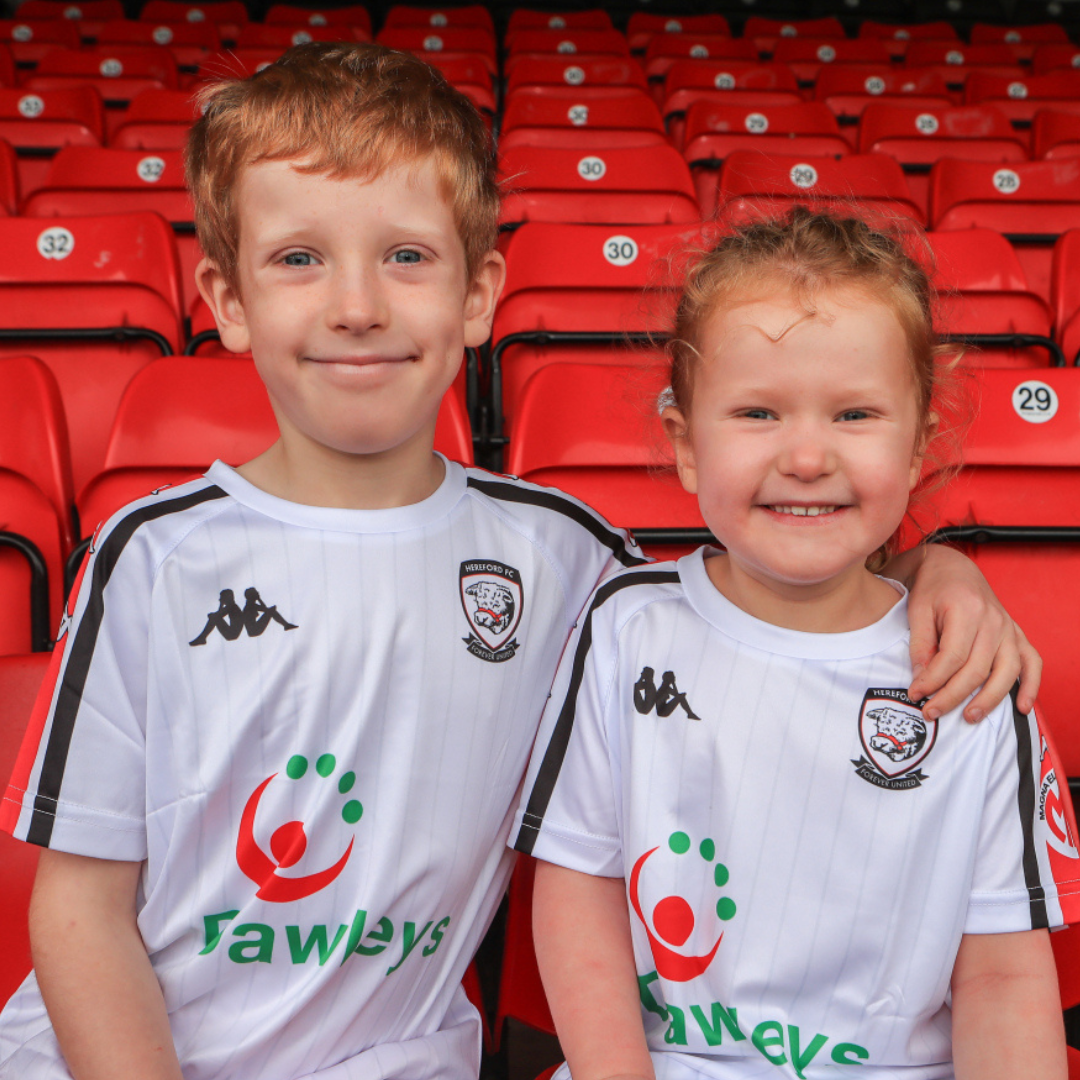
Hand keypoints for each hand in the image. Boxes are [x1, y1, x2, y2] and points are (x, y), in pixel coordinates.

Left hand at [903, 545, 1041, 721]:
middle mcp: (993, 621)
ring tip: (970, 717)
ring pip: (1007, 671)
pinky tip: (1022, 707)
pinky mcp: (1017, 634)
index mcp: (967, 610)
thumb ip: (920, 644)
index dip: (932, 680)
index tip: (915, 694)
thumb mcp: (917, 610)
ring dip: (990, 699)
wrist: (952, 567)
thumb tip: (921, 678)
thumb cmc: (932, 588)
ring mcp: (1009, 628)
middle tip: (931, 712)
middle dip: (953, 696)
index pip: (951, 657)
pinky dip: (1031, 686)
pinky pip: (1032, 662)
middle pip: (977, 669)